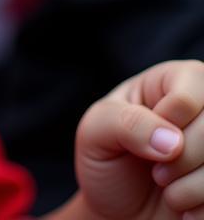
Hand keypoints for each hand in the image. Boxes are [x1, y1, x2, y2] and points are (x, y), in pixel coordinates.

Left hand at [75, 60, 203, 219]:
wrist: (118, 212)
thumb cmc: (107, 163)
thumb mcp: (95, 132)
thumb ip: (125, 123)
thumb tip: (171, 141)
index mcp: (170, 81)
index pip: (190, 89)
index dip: (168, 119)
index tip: (143, 138)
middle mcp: (201, 109)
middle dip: (181, 158)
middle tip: (156, 172)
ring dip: (192, 187)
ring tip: (168, 189)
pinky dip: (201, 208)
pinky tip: (184, 209)